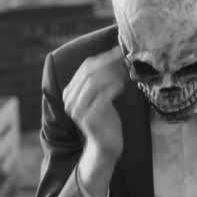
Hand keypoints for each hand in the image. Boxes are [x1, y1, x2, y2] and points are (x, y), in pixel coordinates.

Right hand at [64, 47, 126, 196]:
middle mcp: (70, 100)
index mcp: (70, 92)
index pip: (86, 67)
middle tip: (125, 56)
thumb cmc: (106, 119)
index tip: (120, 50)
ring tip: (126, 70)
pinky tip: (123, 85)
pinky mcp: (89, 118)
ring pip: (95, 82)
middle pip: (89, 72)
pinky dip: (114, 87)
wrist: (106, 146)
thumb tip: (116, 55)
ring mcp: (78, 110)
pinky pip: (103, 97)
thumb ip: (101, 79)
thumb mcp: (100, 96)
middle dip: (109, 62)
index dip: (104, 57)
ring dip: (113, 73)